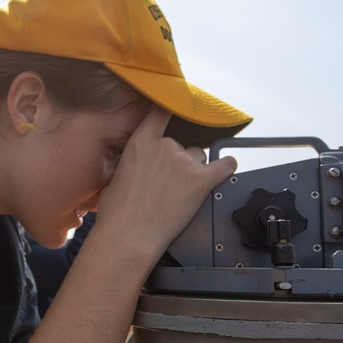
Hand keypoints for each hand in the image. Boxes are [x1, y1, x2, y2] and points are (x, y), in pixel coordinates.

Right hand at [95, 105, 236, 259]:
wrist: (129, 236)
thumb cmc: (117, 213)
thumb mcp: (114, 177)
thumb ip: (131, 163)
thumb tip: (135, 166)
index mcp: (141, 142)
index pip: (161, 112)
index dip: (170, 108)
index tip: (175, 106)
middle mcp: (165, 146)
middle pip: (180, 144)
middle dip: (176, 161)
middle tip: (166, 184)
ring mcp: (184, 163)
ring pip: (197, 158)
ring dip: (192, 170)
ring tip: (180, 191)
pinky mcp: (201, 181)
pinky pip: (223, 167)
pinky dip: (226, 167)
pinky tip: (228, 167)